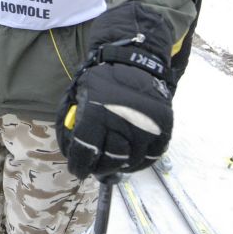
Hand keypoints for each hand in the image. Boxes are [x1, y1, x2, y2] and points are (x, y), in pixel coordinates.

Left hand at [57, 61, 172, 179]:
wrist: (138, 63)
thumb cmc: (104, 80)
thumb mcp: (80, 92)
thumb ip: (72, 119)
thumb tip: (69, 147)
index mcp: (97, 112)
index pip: (86, 150)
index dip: (79, 164)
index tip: (77, 170)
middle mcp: (123, 123)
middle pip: (110, 160)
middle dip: (99, 167)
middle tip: (94, 168)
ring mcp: (146, 127)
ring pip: (131, 162)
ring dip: (119, 166)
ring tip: (111, 163)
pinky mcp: (163, 130)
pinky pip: (151, 157)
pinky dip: (138, 163)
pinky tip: (129, 159)